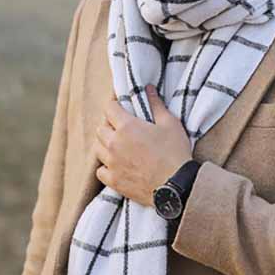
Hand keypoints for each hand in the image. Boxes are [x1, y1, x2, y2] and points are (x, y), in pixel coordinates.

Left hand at [95, 84, 192, 207]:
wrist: (176, 186)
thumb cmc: (175, 152)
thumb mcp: (170, 123)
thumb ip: (156, 104)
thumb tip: (149, 88)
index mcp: (127, 126)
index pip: (109, 108)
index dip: (114, 105)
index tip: (120, 106)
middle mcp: (115, 143)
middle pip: (100, 128)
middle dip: (108, 124)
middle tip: (120, 126)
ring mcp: (112, 163)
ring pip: (97, 148)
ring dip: (104, 144)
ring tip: (117, 145)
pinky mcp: (114, 181)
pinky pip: (100, 171)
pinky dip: (105, 166)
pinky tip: (116, 165)